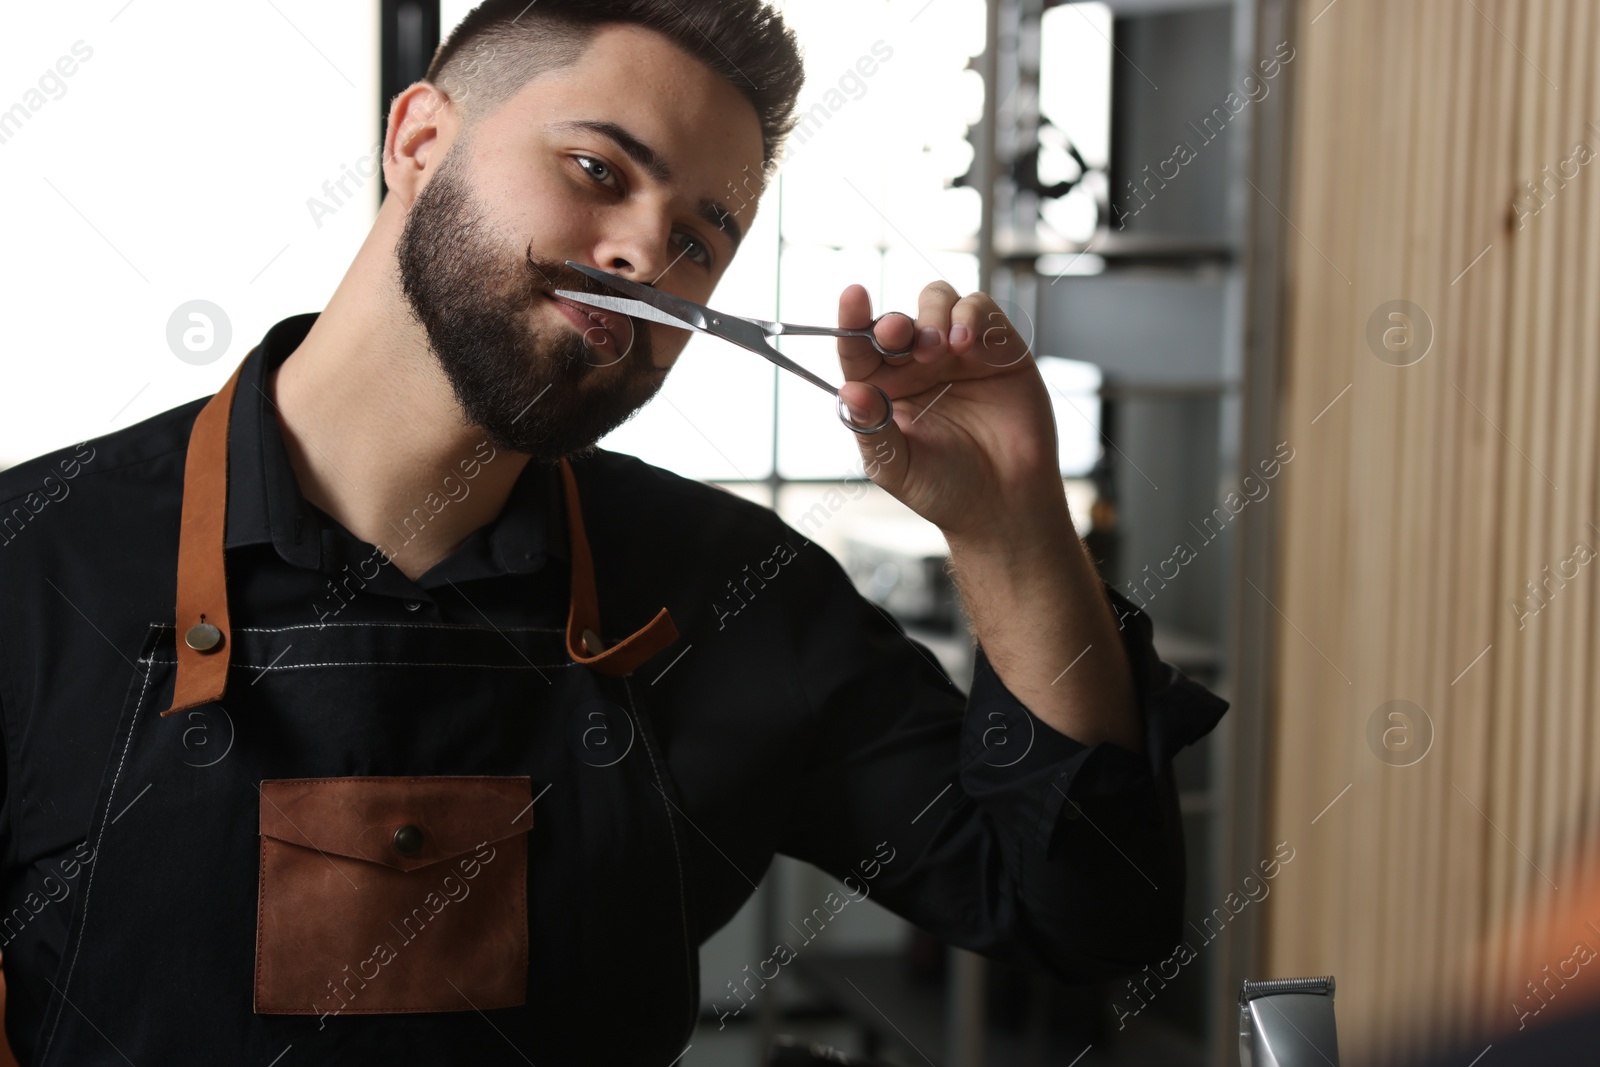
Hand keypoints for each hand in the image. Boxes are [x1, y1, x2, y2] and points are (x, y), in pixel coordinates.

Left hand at [836, 281, 1065, 545]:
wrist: (1003, 505)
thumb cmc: (945, 489)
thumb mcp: (897, 466)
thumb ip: (872, 428)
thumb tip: (848, 391)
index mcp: (883, 388)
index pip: (858, 346)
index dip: (852, 319)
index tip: (852, 296)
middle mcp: (915, 365)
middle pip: (898, 319)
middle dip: (894, 321)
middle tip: (898, 335)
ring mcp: (957, 353)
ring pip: (938, 301)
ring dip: (933, 314)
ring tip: (938, 348)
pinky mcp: (997, 348)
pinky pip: (980, 310)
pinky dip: (970, 316)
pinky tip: (966, 344)